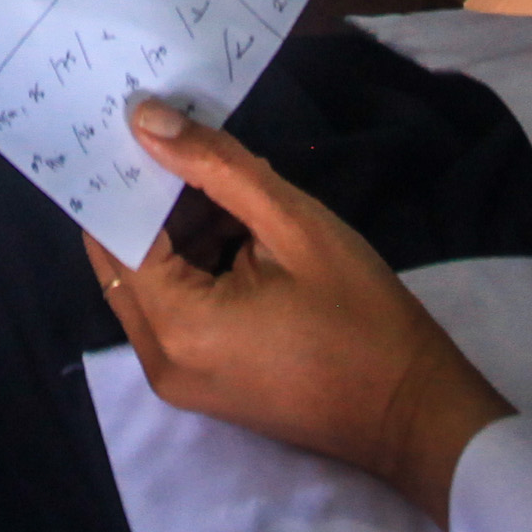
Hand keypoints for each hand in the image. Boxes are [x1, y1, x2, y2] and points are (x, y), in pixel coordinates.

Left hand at [83, 96, 510, 525]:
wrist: (415, 413)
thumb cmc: (362, 318)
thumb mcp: (294, 225)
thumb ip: (215, 167)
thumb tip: (145, 118)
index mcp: (175, 325)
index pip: (117, 233)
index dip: (125, 175)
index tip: (137, 121)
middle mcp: (159, 360)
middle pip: (124, 260)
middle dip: (150, 199)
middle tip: (179, 138)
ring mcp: (178, 380)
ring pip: (149, 284)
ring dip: (176, 232)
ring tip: (218, 177)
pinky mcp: (201, 384)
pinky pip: (174, 312)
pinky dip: (192, 267)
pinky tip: (235, 227)